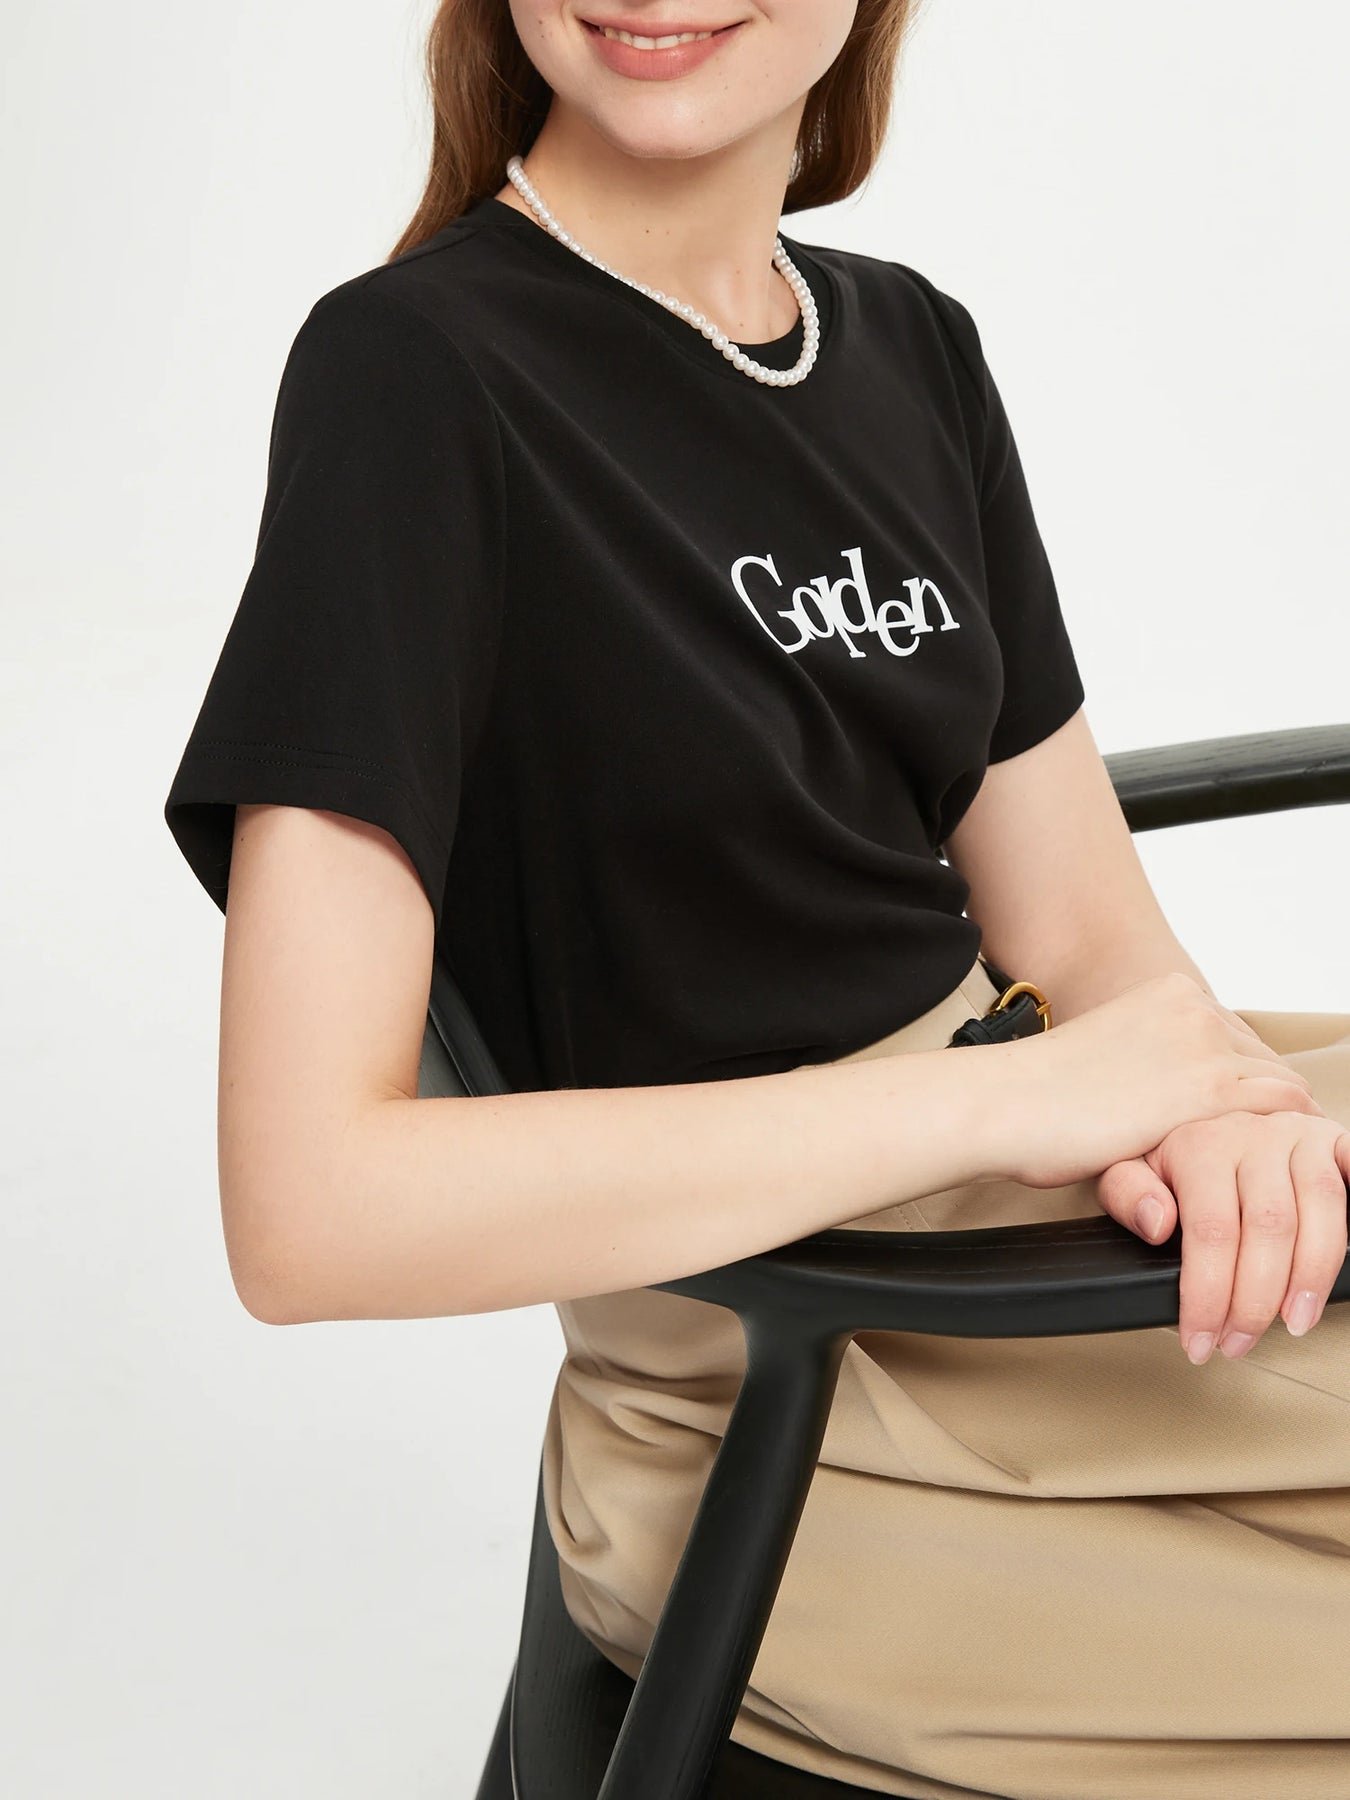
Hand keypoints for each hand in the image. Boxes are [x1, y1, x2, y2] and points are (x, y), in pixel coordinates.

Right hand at [988, 972, 1319, 1191]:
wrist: (1004, 1104)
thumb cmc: (1037, 1096)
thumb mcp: (1109, 1061)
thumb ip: (1151, 1067)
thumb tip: (1166, 1093)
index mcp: (1168, 993)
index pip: (1237, 1040)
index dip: (1244, 1086)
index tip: (1242, 1126)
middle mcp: (1194, 1009)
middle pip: (1264, 1061)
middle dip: (1265, 1108)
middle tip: (1261, 1158)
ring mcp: (1204, 1045)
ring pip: (1282, 1085)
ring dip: (1278, 1129)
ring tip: (1269, 1173)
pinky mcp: (1206, 1089)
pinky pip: (1284, 1109)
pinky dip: (1285, 1140)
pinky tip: (1267, 1171)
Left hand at [1094, 1111, 1349, 1362]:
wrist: (1212, 1111)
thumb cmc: (1177, 1154)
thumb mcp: (1132, 1169)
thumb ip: (1129, 1194)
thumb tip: (1157, 1223)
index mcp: (1200, 1144)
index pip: (1211, 1229)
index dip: (1208, 1294)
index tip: (1201, 1338)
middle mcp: (1252, 1135)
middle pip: (1269, 1227)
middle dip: (1256, 1300)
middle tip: (1240, 1342)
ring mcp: (1298, 1137)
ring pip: (1321, 1208)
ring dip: (1312, 1275)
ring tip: (1294, 1321)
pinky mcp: (1332, 1141)